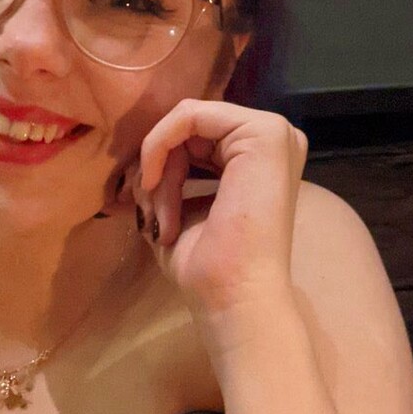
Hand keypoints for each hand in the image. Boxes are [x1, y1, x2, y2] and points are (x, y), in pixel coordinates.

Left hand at [122, 99, 307, 319]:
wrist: (233, 298)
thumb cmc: (208, 269)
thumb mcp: (177, 210)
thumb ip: (167, 177)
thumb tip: (140, 162)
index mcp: (257, 159)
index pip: (193, 138)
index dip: (160, 167)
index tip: (148, 212)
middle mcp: (271, 141)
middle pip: (189, 130)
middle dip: (158, 170)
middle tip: (152, 217)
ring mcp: (273, 133)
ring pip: (185, 124)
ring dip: (159, 171)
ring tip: (162, 219)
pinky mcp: (264, 133)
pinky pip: (189, 115)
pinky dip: (159, 147)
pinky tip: (157, 185)